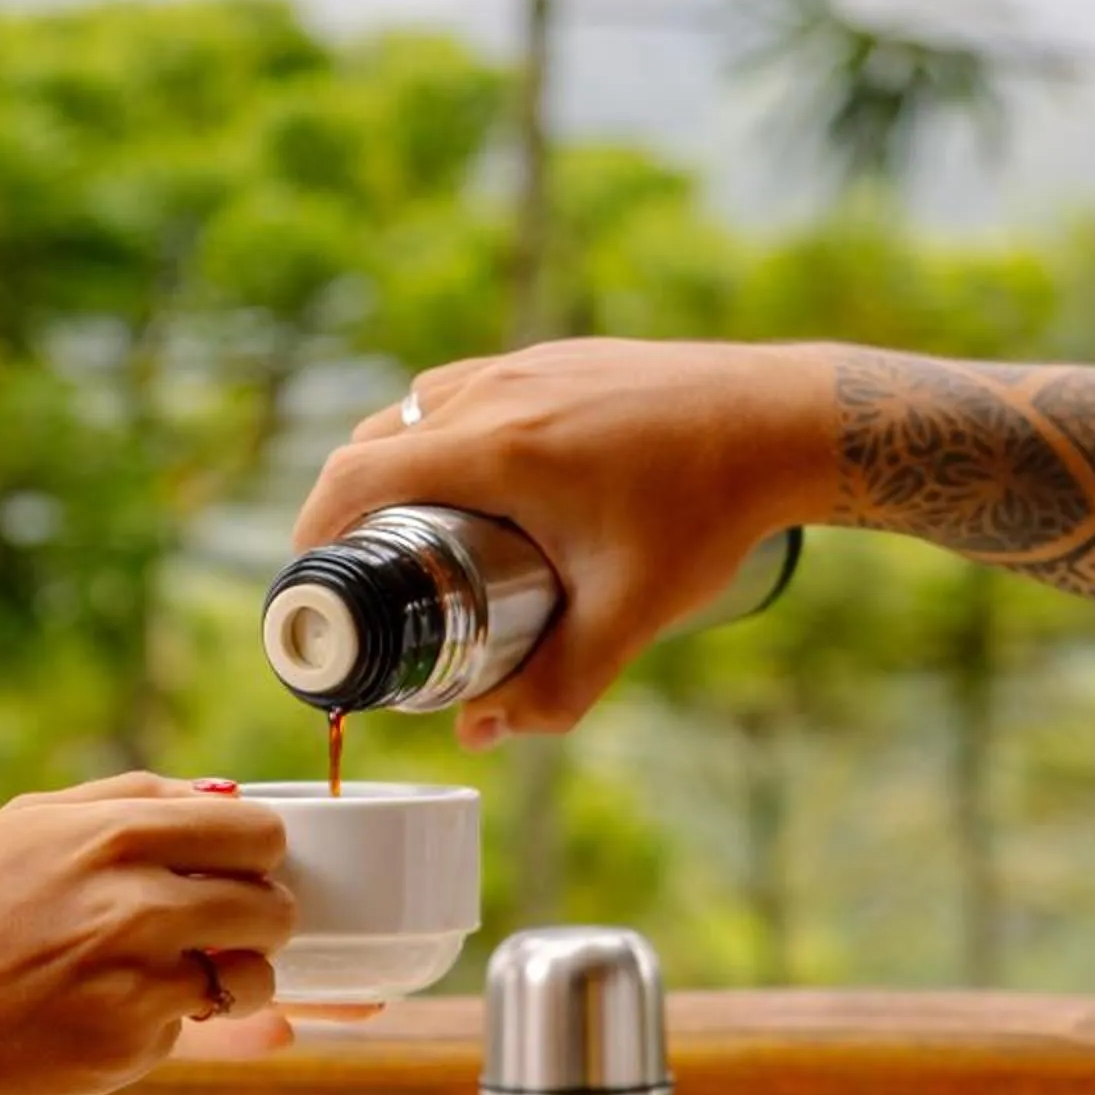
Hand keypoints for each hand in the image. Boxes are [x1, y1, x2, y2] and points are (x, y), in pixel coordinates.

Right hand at [0, 775, 293, 1094]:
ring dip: (232, 981)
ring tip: (173, 978)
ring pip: (256, 976)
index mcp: (118, 833)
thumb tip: (229, 798)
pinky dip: (171, 1025)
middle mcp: (138, 902)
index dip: (256, 857)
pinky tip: (112, 1013)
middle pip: (273, 906)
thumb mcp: (32, 821)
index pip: (258, 833)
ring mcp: (140, 979)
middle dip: (253, 920)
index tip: (234, 872)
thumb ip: (135, 798)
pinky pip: (197, 1029)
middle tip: (208, 931)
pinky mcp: (133, 1044)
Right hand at [292, 338, 836, 745]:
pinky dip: (448, 434)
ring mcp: (531, 365)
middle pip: (377, 439)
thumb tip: (484, 735)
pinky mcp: (561, 358)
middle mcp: (499, 391)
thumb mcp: (629, 615)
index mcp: (497, 447)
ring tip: (417, 533)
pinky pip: (470, 390)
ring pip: (422, 408)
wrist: (787, 421)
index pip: (358, 475)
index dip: (313, 529)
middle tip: (360, 573)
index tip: (307, 580)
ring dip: (399, 464)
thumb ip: (557, 687)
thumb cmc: (710, 514)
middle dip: (350, 506)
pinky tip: (485, 483)